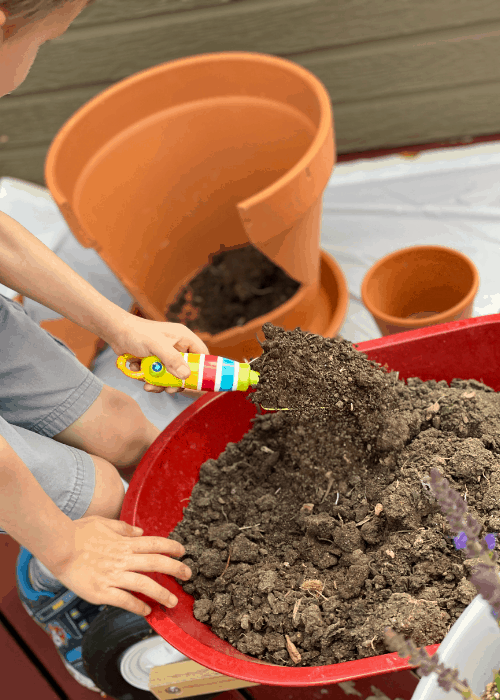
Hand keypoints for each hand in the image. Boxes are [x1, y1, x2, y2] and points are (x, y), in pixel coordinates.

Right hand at [50, 515, 190, 615]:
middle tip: (188, 574)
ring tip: (173, 602)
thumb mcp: (104, 522)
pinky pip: (124, 601)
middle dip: (175, 569)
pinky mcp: (101, 591)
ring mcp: (113, 576)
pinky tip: (146, 611)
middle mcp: (123, 559)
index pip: (154, 543)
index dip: (171, 547)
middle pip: (156, 563)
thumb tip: (140, 531)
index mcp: (124, 543)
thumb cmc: (78, 532)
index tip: (183, 551)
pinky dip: (138, 607)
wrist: (58, 547)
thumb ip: (124, 528)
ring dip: (162, 593)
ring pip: (145, 585)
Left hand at [109, 314, 209, 393]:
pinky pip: (158, 377)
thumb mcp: (156, 345)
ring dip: (161, 383)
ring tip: (149, 385)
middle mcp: (177, 347)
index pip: (202, 355)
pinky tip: (140, 376)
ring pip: (171, 376)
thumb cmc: (136, 332)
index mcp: (183, 338)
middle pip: (186, 370)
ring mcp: (166, 356)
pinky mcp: (155, 363)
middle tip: (169, 389)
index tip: (196, 384)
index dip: (202, 370)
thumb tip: (186, 376)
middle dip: (177, 382)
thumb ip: (172, 359)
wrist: (115, 332)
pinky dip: (150, 380)